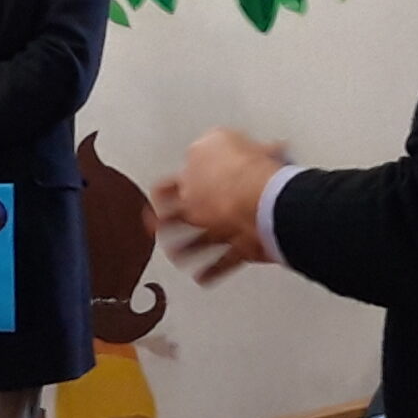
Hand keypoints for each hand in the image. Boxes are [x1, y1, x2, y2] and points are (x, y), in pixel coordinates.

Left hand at [147, 129, 285, 285]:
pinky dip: (211, 273)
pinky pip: (220, 265)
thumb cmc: (249, 164)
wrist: (265, 194)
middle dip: (160, 224)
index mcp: (193, 177)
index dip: (162, 192)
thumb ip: (219, 146)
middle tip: (153, 227)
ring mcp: (215, 230)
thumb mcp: (226, 139)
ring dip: (181, 252)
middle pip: (170, 219)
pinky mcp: (236, 248)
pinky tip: (203, 277)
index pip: (166, 186)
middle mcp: (198, 206)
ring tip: (175, 256)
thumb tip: (223, 145)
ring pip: (190, 245)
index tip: (159, 195)